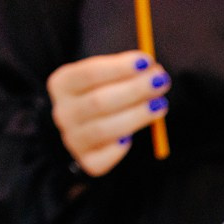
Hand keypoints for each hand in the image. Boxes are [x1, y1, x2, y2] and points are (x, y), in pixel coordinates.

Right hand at [48, 51, 169, 177]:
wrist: (84, 129)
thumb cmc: (100, 95)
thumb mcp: (104, 77)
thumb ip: (123, 71)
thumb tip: (151, 69)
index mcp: (62, 84)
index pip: (89, 72)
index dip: (119, 67)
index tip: (145, 61)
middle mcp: (63, 112)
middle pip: (99, 101)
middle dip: (134, 90)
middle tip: (161, 81)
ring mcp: (73, 140)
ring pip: (105, 130)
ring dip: (136, 116)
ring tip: (160, 104)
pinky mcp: (87, 162)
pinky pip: (106, 157)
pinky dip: (121, 147)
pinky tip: (132, 137)